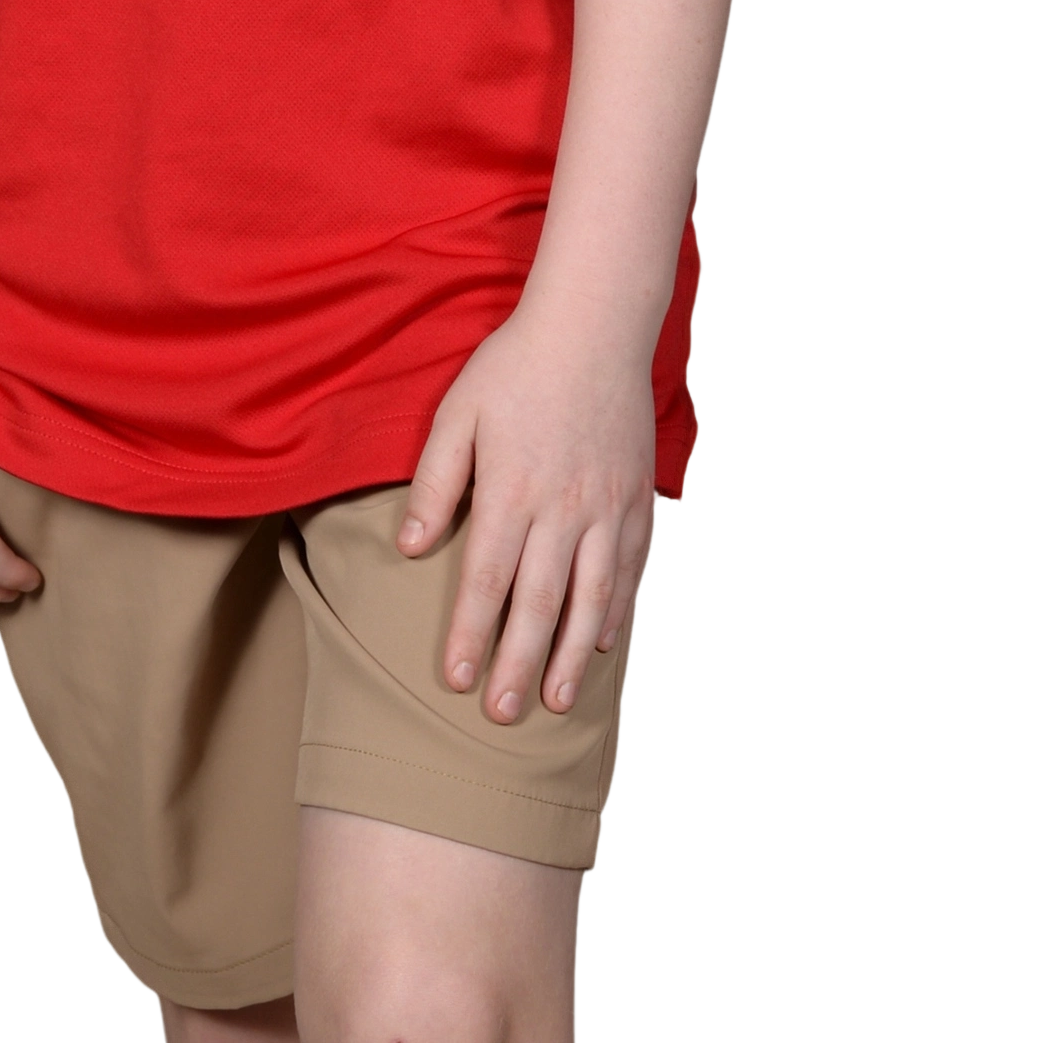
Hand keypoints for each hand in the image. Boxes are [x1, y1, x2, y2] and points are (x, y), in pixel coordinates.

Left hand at [396, 289, 655, 725]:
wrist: (593, 326)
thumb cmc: (515, 366)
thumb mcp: (457, 413)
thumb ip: (435, 482)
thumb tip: (408, 547)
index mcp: (512, 490)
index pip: (485, 579)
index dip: (469, 633)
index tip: (453, 680)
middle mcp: (563, 509)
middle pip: (539, 603)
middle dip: (518, 664)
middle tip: (501, 715)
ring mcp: (606, 507)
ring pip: (590, 597)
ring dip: (573, 655)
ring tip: (558, 702)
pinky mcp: (634, 498)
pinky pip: (628, 568)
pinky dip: (615, 611)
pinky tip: (604, 643)